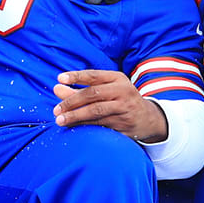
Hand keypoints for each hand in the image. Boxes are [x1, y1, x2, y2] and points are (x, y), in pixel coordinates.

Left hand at [53, 69, 167, 142]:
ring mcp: (124, 108)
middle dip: (72, 101)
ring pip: (96, 111)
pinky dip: (85, 126)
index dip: (76, 76)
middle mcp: (123, 91)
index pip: (94, 75)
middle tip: (56, 109)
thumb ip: (81, 89)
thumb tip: (57, 88)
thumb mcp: (106, 90)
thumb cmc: (120, 100)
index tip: (60, 79)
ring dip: (75, 116)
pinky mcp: (124, 124)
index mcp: (118, 78)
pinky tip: (73, 127)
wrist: (147, 118)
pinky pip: (100, 125)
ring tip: (60, 120)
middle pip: (93, 94)